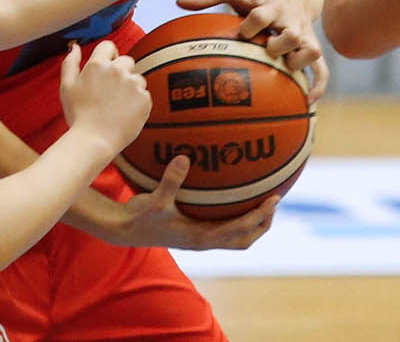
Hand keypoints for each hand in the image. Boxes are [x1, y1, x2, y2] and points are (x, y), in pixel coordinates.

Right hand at [59, 41, 150, 149]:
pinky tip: (125, 113)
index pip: (108, 46)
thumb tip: (75, 46)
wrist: (94, 141)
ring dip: (130, 87)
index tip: (105, 70)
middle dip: (120, 72)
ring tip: (117, 105)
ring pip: (137, 78)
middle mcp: (117, 70)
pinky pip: (144, 94)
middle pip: (126, 61)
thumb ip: (70, 63)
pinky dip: (137, 102)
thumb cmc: (78, 115)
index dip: (107, 56)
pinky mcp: (144, 99)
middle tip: (110, 92)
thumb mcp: (66, 86)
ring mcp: (133, 84)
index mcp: (97, 64)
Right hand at [113, 156, 280, 249]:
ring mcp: (200, 238)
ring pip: (236, 236)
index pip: (240, 230)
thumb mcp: (153, 200)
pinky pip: (223, 225)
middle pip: (245, 239)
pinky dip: (234, 214)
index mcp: (201, 238)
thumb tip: (184, 158)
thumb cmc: (140, 218)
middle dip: (263, 222)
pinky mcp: (194, 231)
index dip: (260, 215)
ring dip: (252, 222)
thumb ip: (170, 181)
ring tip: (262, 200)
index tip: (275, 199)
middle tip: (275, 200)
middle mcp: (205, 241)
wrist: (124, 230)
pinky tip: (232, 194)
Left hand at [177, 0, 329, 98]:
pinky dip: (317, 86)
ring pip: (311, 51)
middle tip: (265, 51)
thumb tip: (177, 3)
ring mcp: (305, 36)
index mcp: (270, 6)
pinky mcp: (314, 49)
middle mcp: (290, 21)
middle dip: (277, 45)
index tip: (241, 33)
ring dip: (297, 64)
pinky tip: (307, 103)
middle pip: (290, 34)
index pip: (260, 15)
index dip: (250, 25)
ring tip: (283, 72)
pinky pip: (322, 71)